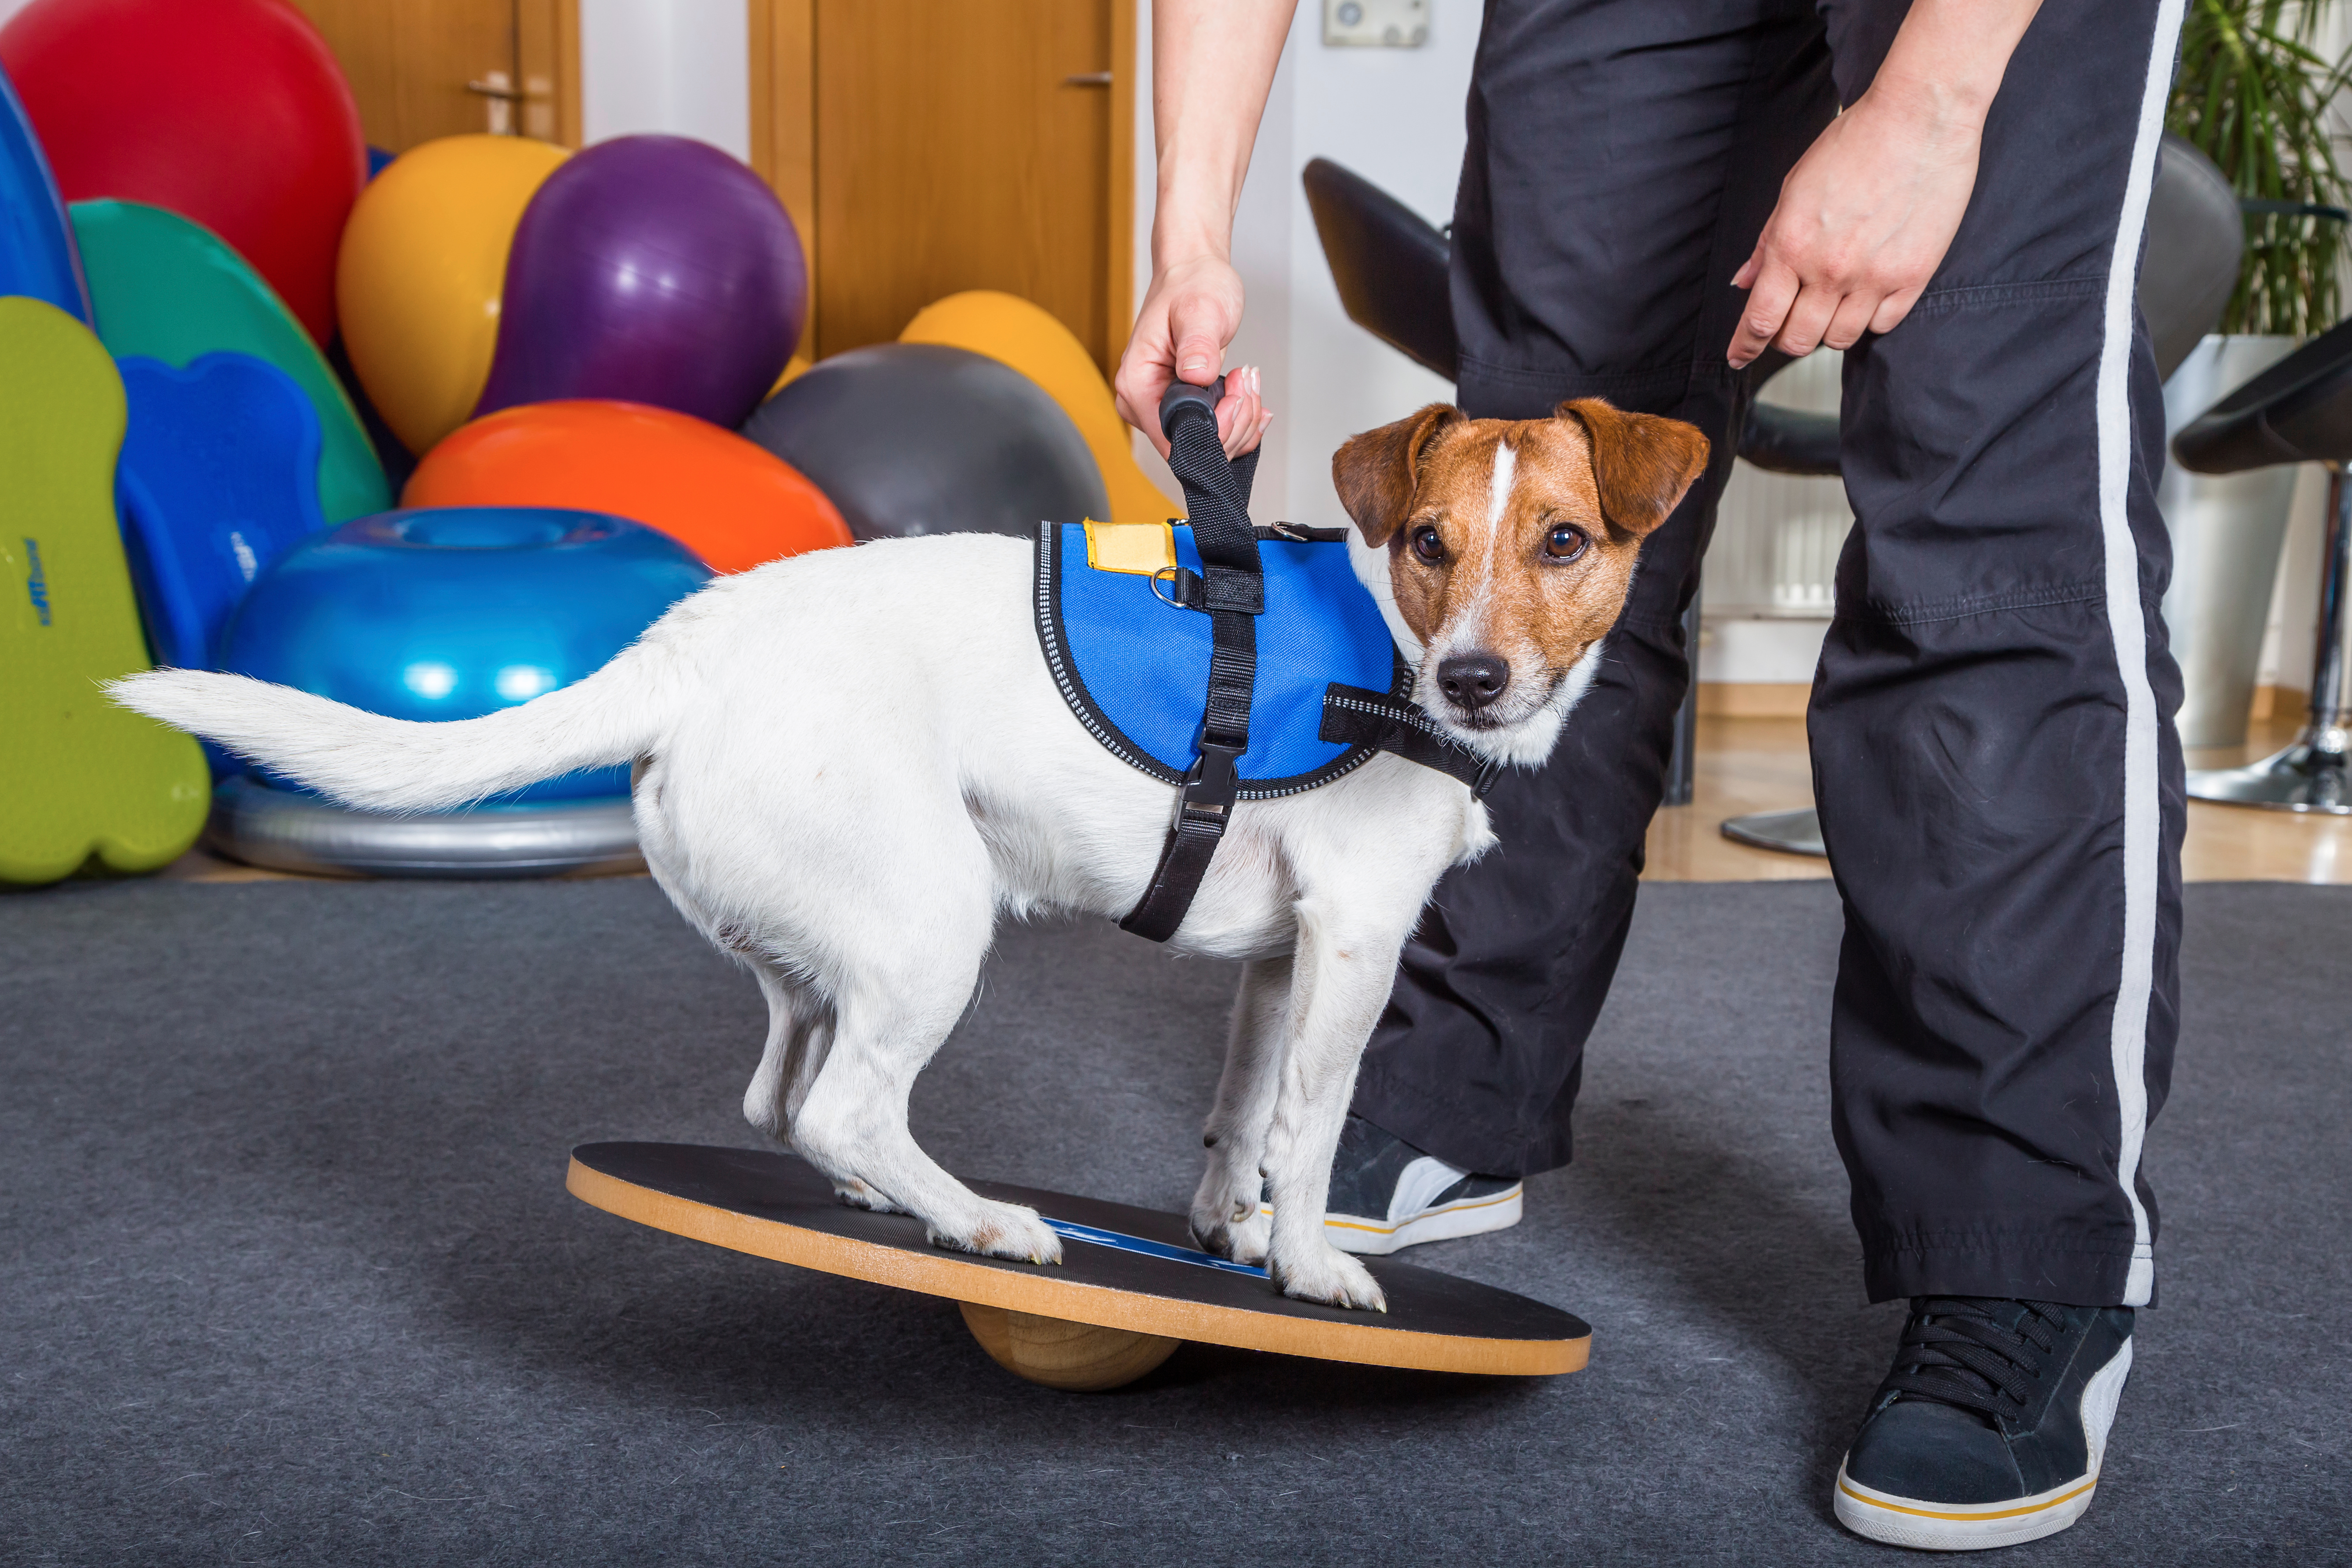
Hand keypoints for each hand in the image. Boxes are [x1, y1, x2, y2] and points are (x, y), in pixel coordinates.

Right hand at [1113, 253, 1272, 458]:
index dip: (1214, 430)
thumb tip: (1195, 374)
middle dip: (1233, 422)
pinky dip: (1240, 421)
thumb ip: (1197, 344)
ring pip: (1209, 444)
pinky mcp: (1181, 408)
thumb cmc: (1191, 286)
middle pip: (1193, 447)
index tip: (1235, 395)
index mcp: (1136, 384)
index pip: (1174, 441)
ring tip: (1246, 379)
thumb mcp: (1199, 310)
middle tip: (1245, 380)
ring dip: (1241, 419)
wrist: (1192, 273)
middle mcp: (1143, 403)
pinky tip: (1249, 396)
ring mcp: (1161, 407)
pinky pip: (1214, 434)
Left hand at [1726, 88, 1984, 367]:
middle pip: (1797, 340)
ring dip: (1828, 330)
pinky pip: (1882, 325)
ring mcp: (1873, 277)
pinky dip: (1869, 319)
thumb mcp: (1794, 188)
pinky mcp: (1913, 276)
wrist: (1919, 118)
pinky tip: (1867, 295)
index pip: (1760, 319)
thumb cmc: (1855, 143)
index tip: (1738, 357)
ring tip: (1832, 304)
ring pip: (1839, 339)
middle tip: (1791, 322)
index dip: (1745, 346)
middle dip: (1786, 338)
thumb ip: (1767, 242)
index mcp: (1792, 246)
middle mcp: (1829, 270)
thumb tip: (1743, 282)